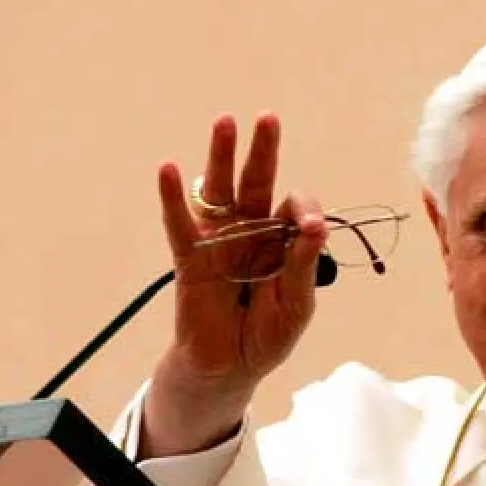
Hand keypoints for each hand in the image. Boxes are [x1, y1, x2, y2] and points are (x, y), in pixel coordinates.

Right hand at [143, 112, 326, 457]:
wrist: (232, 367)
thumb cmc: (267, 334)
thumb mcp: (297, 305)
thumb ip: (303, 265)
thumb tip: (315, 226)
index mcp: (283, 241)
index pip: (295, 209)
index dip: (303, 210)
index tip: (309, 226)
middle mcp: (251, 232)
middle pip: (257, 183)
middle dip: (263, 150)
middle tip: (268, 117)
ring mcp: (220, 242)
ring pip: (220, 192)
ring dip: (221, 157)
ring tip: (225, 122)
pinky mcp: (192, 259)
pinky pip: (181, 225)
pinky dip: (174, 198)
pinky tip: (170, 170)